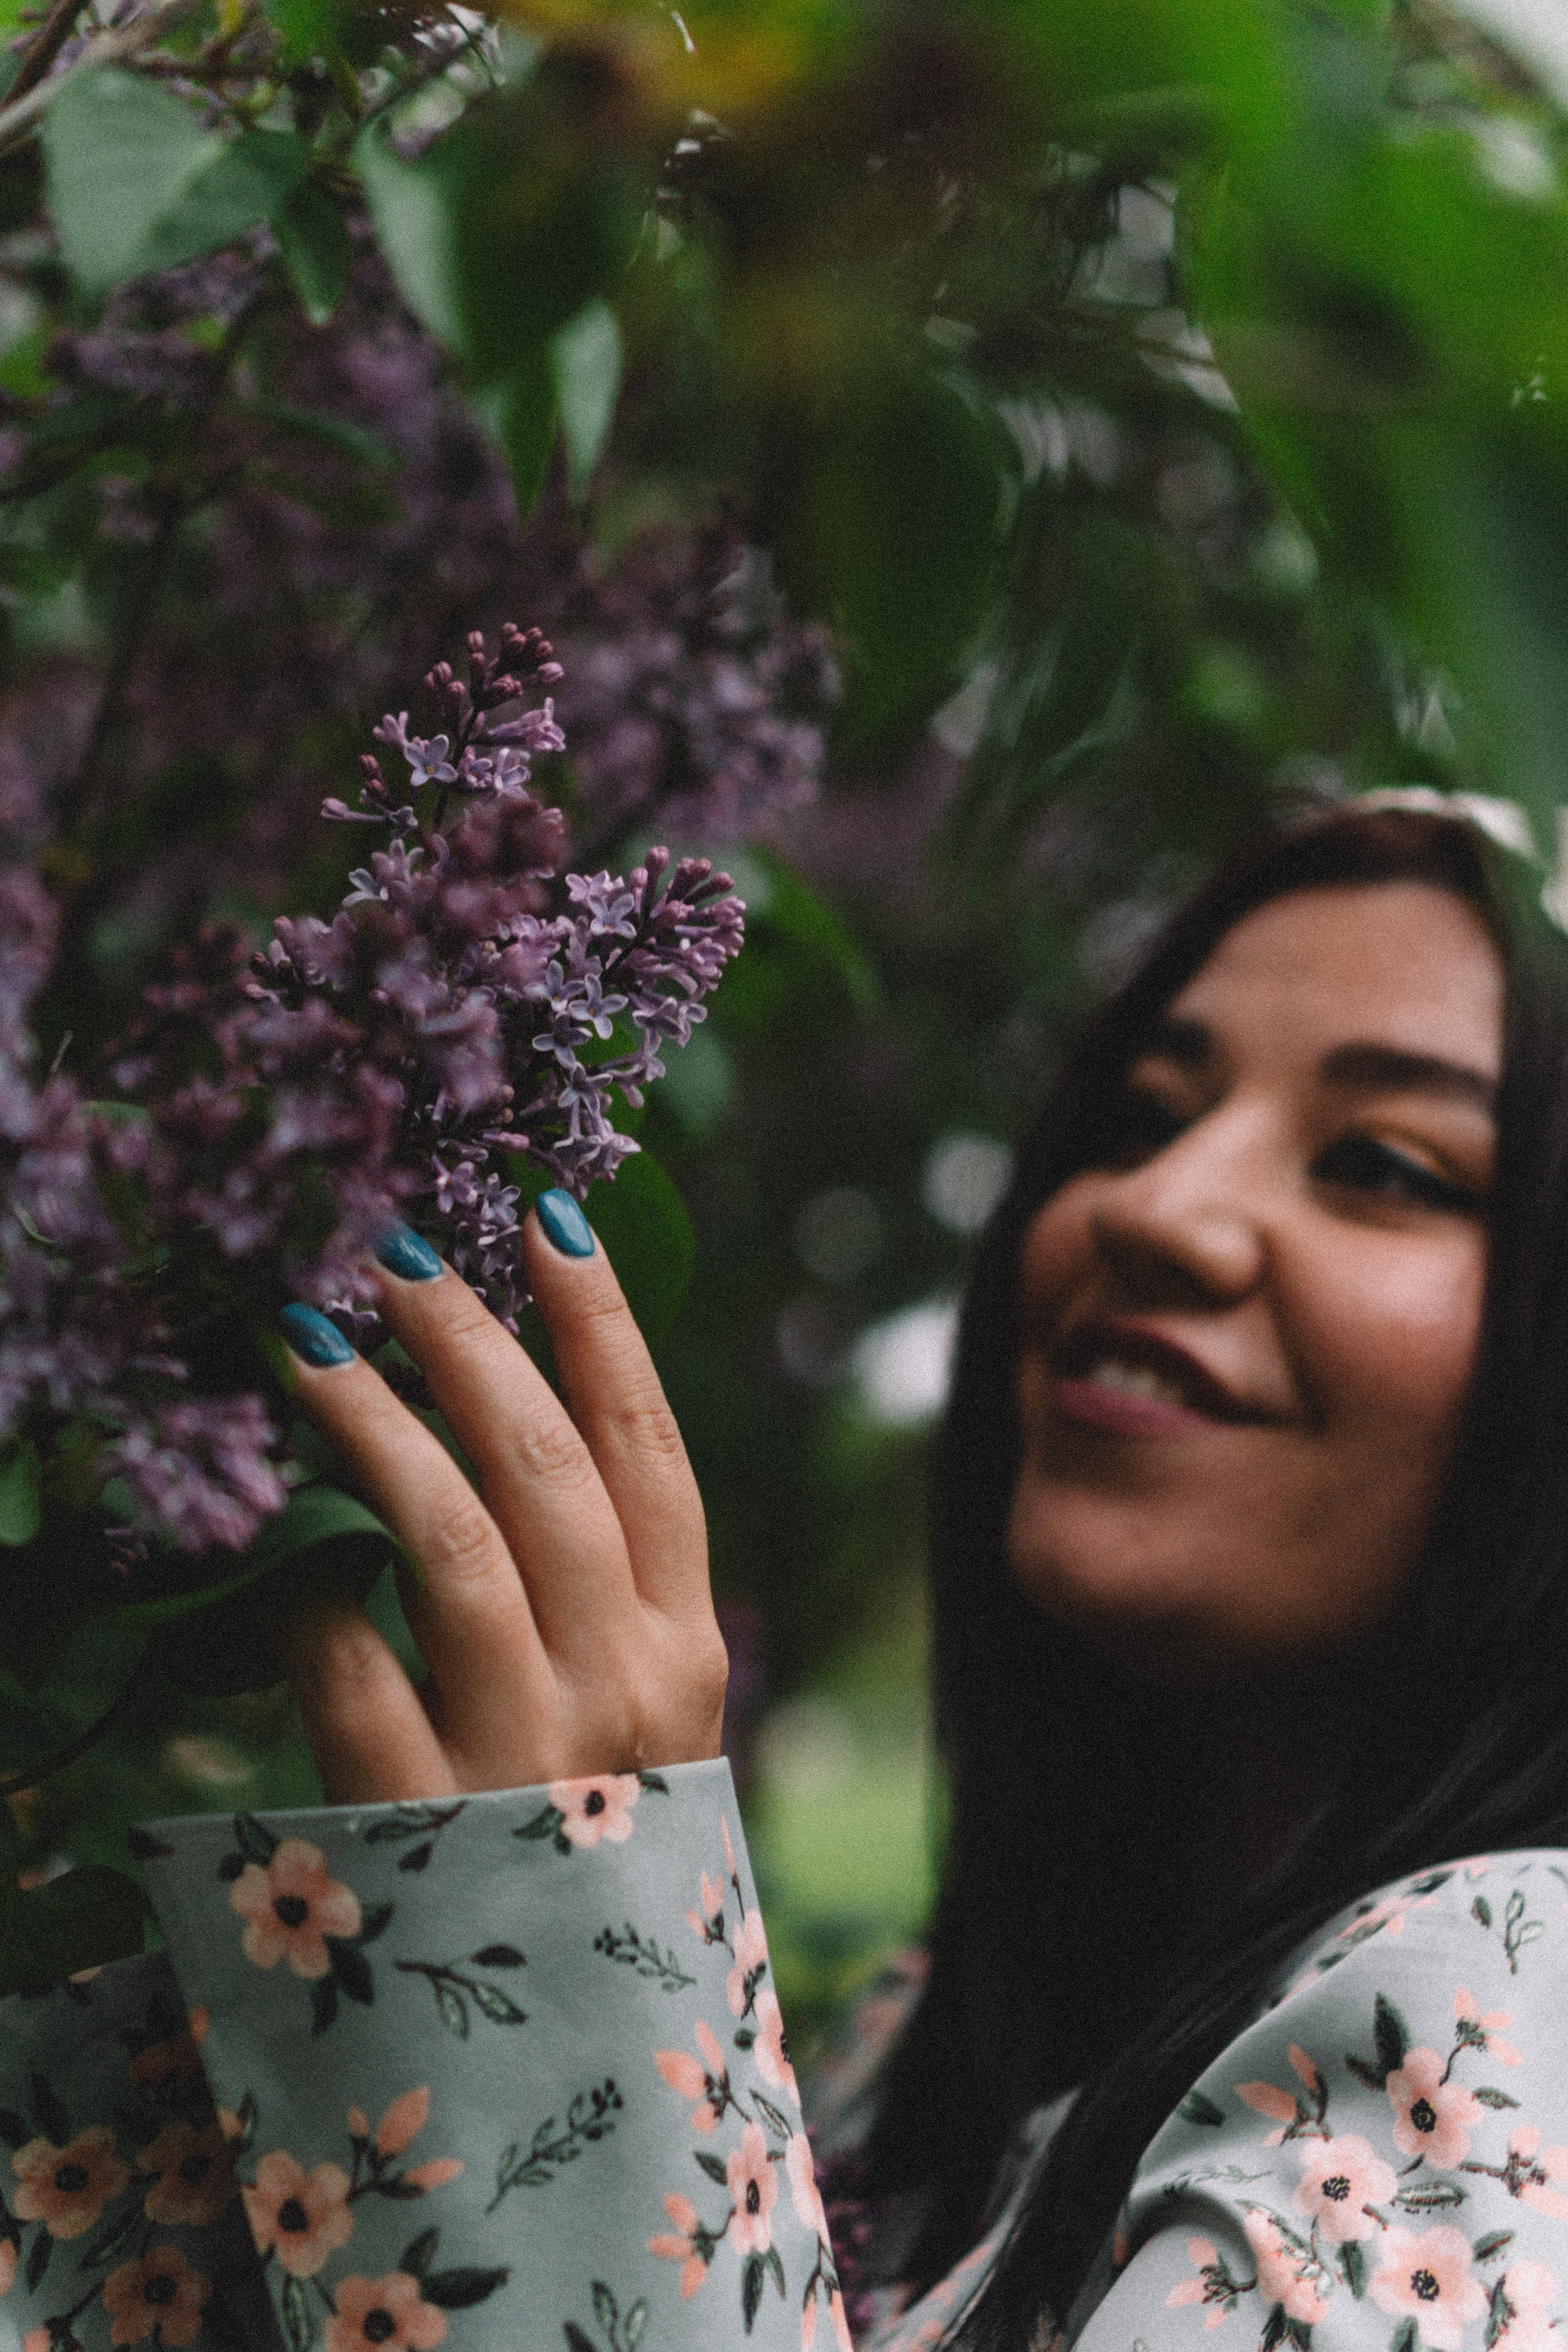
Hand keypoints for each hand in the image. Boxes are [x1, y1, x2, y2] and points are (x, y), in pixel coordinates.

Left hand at [270, 1196, 725, 1803]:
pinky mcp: (420, 1823)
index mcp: (687, 1653)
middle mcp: (626, 1693)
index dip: (600, 1324)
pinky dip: (304, 1588)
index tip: (547, 1217)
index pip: (651, 1451)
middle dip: (469, 1343)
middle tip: (392, 1253)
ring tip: (303, 1340)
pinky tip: (266, 1536)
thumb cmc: (590, 1852)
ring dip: (371, 1422)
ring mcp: (527, 1760)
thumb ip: (596, 1593)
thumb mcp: (632, 1720)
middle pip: (549, 1471)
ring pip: (448, 1541)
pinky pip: (347, 1665)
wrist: (579, 2072)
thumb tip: (497, 1414)